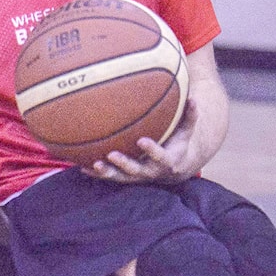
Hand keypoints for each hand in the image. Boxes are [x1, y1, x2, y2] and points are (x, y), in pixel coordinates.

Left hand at [83, 98, 201, 183]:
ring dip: (107, 172)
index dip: (152, 150)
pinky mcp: (126, 177)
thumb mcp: (186, 131)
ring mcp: (137, 176)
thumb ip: (190, 116)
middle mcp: (151, 171)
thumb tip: (194, 98)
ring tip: (95, 164)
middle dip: (125, 164)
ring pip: (121, 177)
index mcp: (167, 161)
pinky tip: (81, 167)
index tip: (142, 141)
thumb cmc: (178, 143)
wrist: (173, 167)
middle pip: (137, 170)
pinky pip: (110, 176)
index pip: (160, 157)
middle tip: (112, 154)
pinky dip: (96, 173)